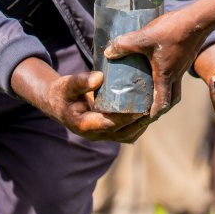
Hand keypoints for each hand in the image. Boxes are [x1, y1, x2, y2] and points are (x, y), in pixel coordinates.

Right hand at [11, 59, 149, 142]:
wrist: (59, 103)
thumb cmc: (63, 92)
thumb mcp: (68, 85)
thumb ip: (81, 82)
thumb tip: (99, 77)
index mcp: (84, 125)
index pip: (109, 124)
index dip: (125, 118)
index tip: (140, 108)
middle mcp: (95, 134)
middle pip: (122, 132)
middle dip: (139, 121)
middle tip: (155, 107)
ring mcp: (102, 135)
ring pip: (127, 136)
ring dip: (141, 125)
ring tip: (155, 109)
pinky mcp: (109, 132)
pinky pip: (127, 133)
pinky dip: (139, 124)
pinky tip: (149, 111)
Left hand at [106, 10, 207, 118]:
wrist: (197, 19)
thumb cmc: (173, 31)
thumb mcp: (145, 37)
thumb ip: (125, 44)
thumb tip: (108, 52)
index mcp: (165, 77)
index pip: (162, 105)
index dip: (152, 115)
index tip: (142, 120)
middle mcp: (176, 75)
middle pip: (172, 99)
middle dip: (160, 107)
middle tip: (147, 107)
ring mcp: (182, 65)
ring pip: (174, 86)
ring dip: (164, 90)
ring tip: (149, 86)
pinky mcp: (184, 56)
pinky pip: (176, 72)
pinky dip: (166, 75)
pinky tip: (156, 64)